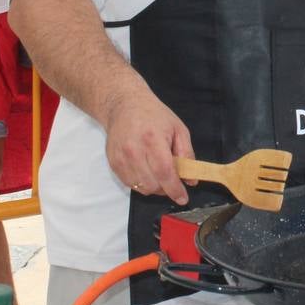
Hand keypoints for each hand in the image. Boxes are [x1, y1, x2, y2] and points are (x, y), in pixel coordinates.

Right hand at [101, 88, 195, 204]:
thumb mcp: (178, 129)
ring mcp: (121, 158)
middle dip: (166, 188)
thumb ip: (187, 154)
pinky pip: (129, 184)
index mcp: (153, 139)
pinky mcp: (113, 163)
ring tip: (159, 174)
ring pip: (140, 188)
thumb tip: (191, 179)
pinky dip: (141, 183)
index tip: (183, 198)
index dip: (174, 189)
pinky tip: (147, 171)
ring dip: (153, 187)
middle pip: (152, 184)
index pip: (164, 172)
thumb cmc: (154, 115)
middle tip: (172, 180)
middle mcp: (134, 150)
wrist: (124, 105)